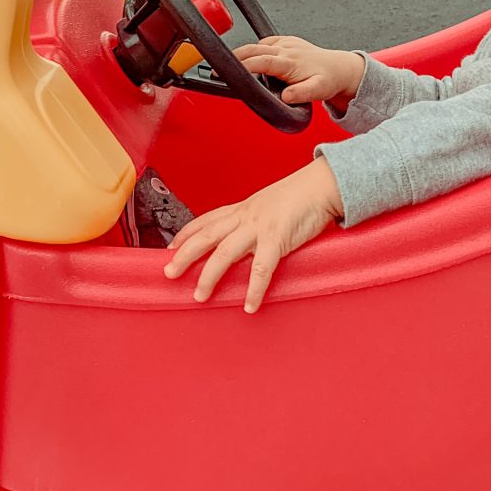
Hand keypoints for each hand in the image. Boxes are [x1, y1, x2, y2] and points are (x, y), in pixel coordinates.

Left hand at [163, 158, 343, 313]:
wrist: (322, 185)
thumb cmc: (298, 197)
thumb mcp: (267, 205)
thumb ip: (252, 221)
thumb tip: (244, 239)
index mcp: (241, 209)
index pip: (204, 221)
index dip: (184, 235)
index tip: (169, 249)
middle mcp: (244, 217)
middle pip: (205, 236)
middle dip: (184, 255)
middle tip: (168, 273)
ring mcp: (258, 227)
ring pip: (224, 253)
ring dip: (209, 276)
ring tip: (200, 297)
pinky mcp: (277, 238)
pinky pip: (261, 268)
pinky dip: (254, 289)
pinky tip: (250, 306)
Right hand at [235, 35, 365, 109]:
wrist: (339, 68)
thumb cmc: (327, 79)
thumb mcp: (319, 91)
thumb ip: (301, 94)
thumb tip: (285, 97)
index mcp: (291, 62)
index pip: (262, 62)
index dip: (244, 66)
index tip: (227, 71)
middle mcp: (287, 49)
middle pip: (254, 49)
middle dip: (234, 56)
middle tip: (218, 67)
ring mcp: (286, 43)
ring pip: (258, 45)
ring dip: (243, 53)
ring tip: (231, 65)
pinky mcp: (286, 41)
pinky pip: (265, 42)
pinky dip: (255, 49)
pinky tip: (253, 58)